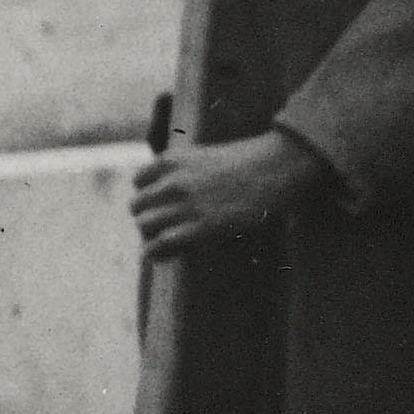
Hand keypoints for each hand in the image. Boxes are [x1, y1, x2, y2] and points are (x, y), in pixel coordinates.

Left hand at [128, 130, 320, 252]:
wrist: (276, 167)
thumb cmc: (249, 163)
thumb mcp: (206, 157)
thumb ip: (185, 171)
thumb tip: (173, 193)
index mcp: (173, 160)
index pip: (138, 181)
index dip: (148, 195)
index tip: (161, 205)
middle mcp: (174, 180)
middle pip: (137, 206)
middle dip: (147, 218)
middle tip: (162, 228)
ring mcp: (187, 204)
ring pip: (145, 225)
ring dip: (151, 236)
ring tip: (164, 243)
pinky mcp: (202, 225)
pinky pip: (162, 242)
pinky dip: (156, 252)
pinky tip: (162, 256)